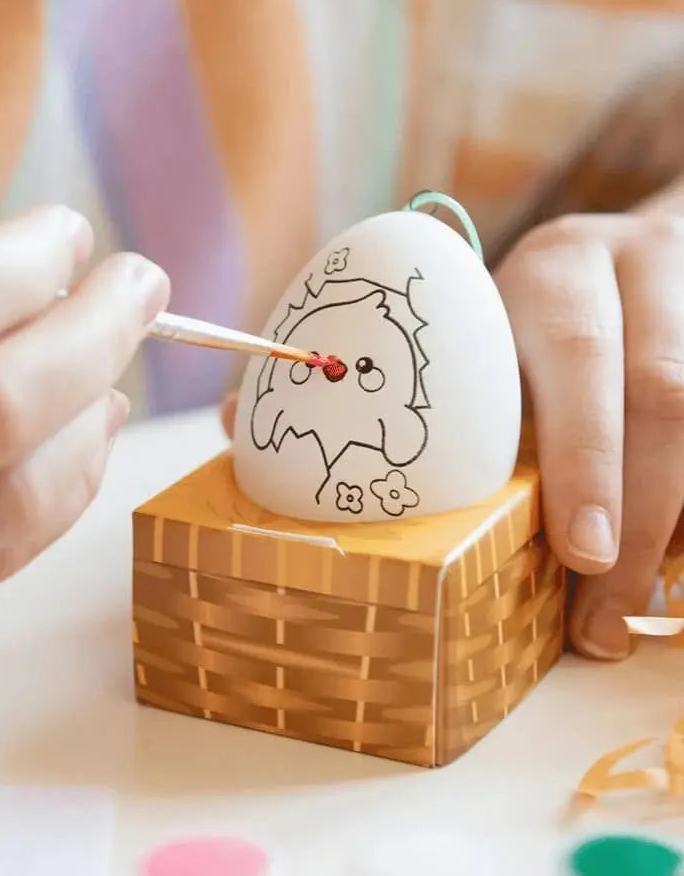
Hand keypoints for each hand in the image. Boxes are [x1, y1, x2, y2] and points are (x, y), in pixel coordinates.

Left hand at [220, 205, 683, 661]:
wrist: (644, 260)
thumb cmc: (519, 316)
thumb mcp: (457, 321)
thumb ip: (362, 366)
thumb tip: (236, 423)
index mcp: (552, 269)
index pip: (576, 352)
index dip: (585, 456)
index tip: (581, 554)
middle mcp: (636, 273)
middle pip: (663, 394)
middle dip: (643, 513)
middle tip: (605, 616)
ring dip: (679, 523)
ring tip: (639, 612)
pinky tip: (673, 563)